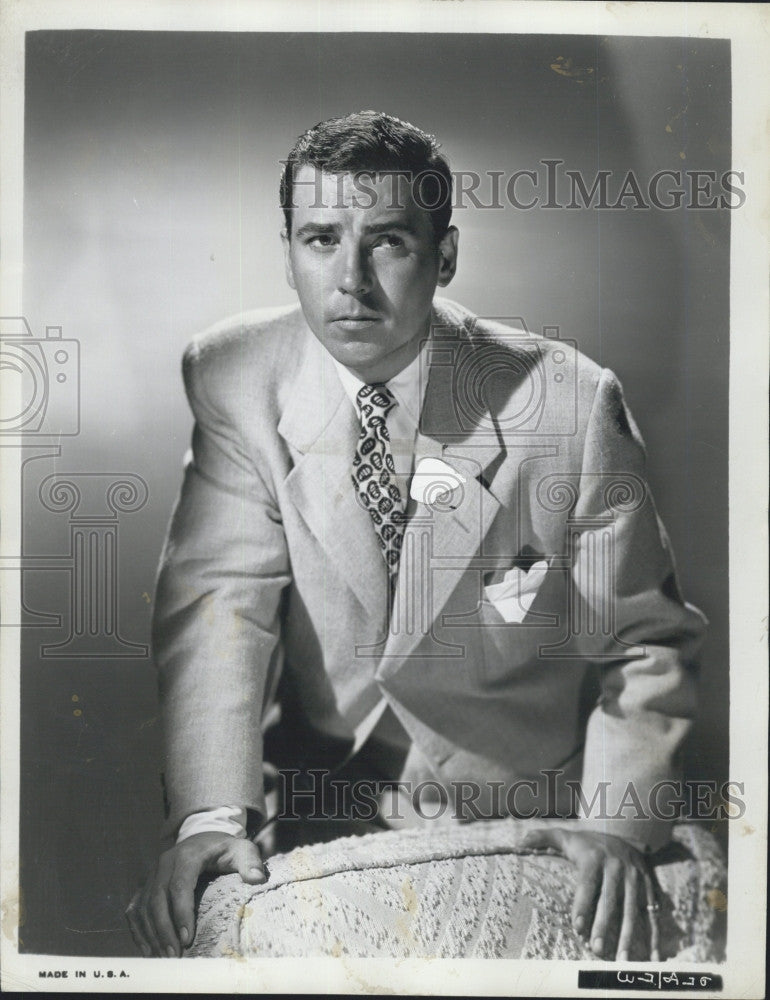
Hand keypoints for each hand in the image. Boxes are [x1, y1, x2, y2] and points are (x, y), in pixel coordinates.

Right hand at [125, 832, 264, 956]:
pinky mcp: (146, 885)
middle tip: (174, 955)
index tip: (187, 938)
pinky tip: (148, 949)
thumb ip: (251, 861)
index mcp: (187, 855)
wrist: (205, 838)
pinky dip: (138, 930)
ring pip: (143, 906)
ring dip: (151, 934)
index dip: (181, 912)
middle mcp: (164, 863)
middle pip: (157, 898)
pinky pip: (135, 908)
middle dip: (164, 929)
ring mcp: (152, 874)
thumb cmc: (225, 849)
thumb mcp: (242, 849)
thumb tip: (257, 879)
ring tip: (164, 957)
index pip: (180, 885)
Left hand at [519, 827, 659, 960]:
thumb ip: (542, 838)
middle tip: (595, 950)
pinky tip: (652, 956)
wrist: (625, 832)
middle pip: (611, 900)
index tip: (577, 926)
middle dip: (604, 926)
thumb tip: (519, 842)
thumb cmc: (588, 843)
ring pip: (633, 910)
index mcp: (595, 857)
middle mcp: (617, 867)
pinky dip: (654, 935)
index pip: (588, 883)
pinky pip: (653, 913)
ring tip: (620, 960)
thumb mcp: (566, 837)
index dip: (583, 904)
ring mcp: (636, 878)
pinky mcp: (650, 887)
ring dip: (628, 936)